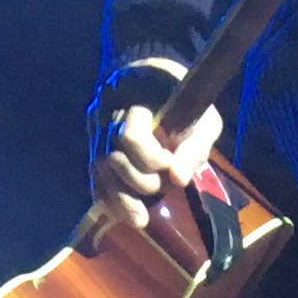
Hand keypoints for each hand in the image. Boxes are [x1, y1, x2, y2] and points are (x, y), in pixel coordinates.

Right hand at [90, 96, 222, 248]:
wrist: (158, 78)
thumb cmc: (187, 102)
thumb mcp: (204, 119)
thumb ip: (194, 147)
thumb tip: (178, 180)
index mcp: (138, 97)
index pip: (130, 136)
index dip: (149, 159)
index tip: (168, 165)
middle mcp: (109, 110)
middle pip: (112, 156)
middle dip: (138, 180)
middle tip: (161, 188)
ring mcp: (97, 125)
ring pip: (99, 168)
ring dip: (120, 198)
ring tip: (140, 219)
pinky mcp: (94, 141)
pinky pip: (94, 174)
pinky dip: (107, 196)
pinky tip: (122, 213)